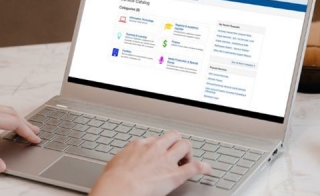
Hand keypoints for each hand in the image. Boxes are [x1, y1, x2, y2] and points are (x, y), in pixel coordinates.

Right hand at [90, 131, 210, 195]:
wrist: (120, 187)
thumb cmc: (115, 178)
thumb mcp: (117, 160)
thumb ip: (127, 157)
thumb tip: (125, 160)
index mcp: (141, 144)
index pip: (156, 139)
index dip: (160, 145)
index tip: (160, 151)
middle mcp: (155, 148)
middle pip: (173, 136)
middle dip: (176, 142)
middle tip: (176, 152)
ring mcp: (166, 160)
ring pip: (185, 146)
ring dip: (188, 152)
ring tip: (188, 160)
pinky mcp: (175, 175)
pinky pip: (195, 167)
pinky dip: (203, 168)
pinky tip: (207, 169)